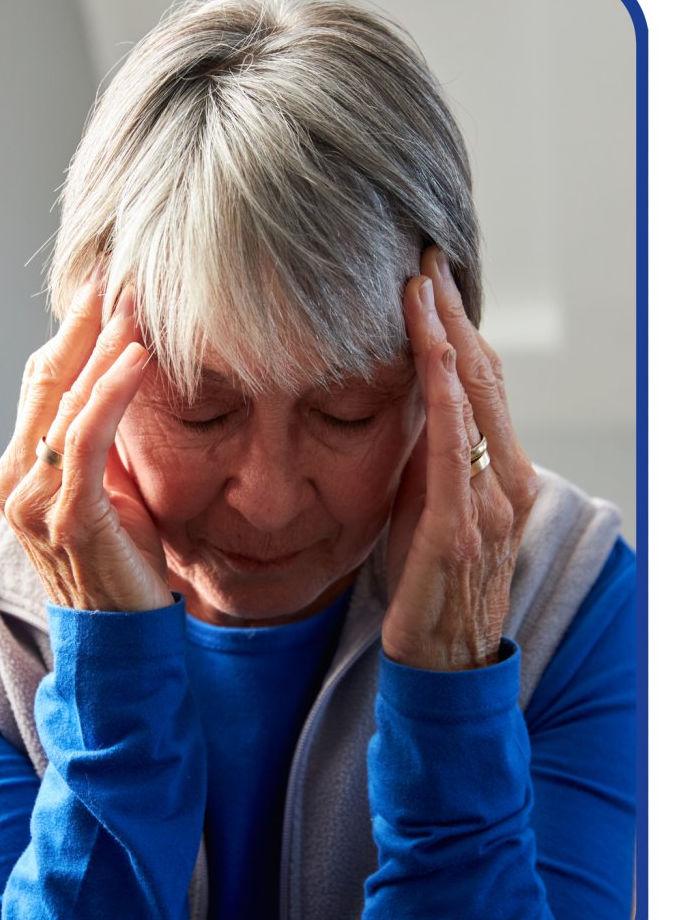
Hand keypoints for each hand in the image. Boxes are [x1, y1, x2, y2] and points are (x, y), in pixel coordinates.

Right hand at [0, 265, 173, 612]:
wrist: (121, 635)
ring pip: (65, 403)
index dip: (72, 334)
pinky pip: (85, 438)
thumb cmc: (119, 561)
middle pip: (46, 381)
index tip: (104, 291)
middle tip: (118, 276)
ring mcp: (34, 500)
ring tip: (137, 305)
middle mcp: (15, 480)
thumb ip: (99, 443)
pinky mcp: (67, 515)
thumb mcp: (106, 490)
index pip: (41, 384)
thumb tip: (123, 383)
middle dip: (83, 326)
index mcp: (20, 470)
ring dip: (104, 349)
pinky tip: (139, 358)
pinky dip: (111, 393)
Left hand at [382, 247, 538, 670]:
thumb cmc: (432, 580)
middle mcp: (509, 480)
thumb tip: (410, 402)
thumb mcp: (431, 505)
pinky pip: (455, 448)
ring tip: (421, 286)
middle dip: (453, 314)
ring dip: (447, 337)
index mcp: (503, 472)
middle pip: (485, 378)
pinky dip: (445, 394)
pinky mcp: (462, 528)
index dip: (459, 326)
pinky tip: (430, 351)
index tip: (429, 278)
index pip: (484, 382)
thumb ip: (433, 455)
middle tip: (424, 258)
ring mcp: (491, 504)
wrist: (441, 661)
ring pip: (475, 402)